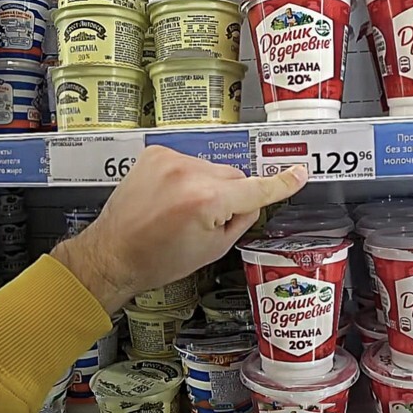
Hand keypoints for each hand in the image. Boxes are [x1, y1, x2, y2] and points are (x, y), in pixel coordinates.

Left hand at [51, 146, 307, 312]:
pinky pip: (189, 161)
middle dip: (229, 195)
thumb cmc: (157, 259)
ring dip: (206, 185)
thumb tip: (255, 200)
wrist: (113, 253)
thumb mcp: (213, 249)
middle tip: (205, 220)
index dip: (281, 183)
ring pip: (212, 168)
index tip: (299, 173)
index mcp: (208, 201)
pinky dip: (186, 177)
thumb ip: (241, 220)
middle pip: (234, 176)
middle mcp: (189, 174)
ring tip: (180, 210)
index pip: (256, 189)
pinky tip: (169, 198)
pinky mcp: (156, 153)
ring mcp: (171, 160)